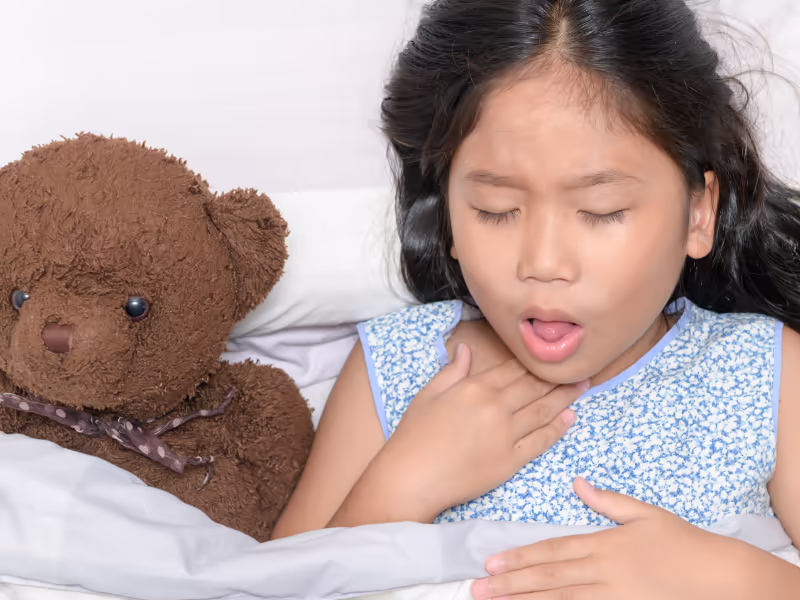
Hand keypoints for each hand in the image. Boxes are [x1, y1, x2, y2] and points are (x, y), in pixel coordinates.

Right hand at [370, 344, 586, 521]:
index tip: (550, 356)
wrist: (411, 477)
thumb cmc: (413, 436)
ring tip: (582, 387)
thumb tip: (468, 349)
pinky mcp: (510, 461)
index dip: (534, 362)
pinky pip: (540, 441)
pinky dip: (557, 429)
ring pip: (543, 410)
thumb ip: (452, 371)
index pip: (513, 369)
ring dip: (565, 398)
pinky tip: (569, 419)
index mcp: (474, 387)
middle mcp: (494, 407)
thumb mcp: (428, 394)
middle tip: (580, 368)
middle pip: (534, 387)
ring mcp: (505, 434)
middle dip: (558, 377)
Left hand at [471, 478, 754, 599]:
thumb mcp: (645, 514)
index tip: (491, 563)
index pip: (552, 551)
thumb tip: (577, 482)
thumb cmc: (682, 543)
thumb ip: (607, 501)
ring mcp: (612, 598)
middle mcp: (602, 573)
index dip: (520, 558)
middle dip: (510, 584)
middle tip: (478, 589)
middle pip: (548, 579)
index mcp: (603, 545)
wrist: (719, 578)